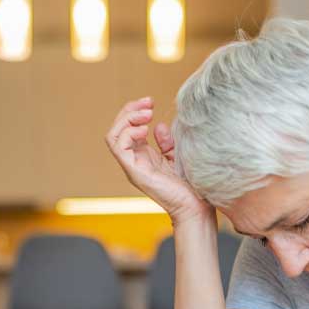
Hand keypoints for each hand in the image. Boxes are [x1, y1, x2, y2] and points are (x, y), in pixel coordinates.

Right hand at [105, 96, 213, 225]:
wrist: (195, 206)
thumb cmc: (189, 186)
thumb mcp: (176, 156)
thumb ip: (166, 142)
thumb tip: (158, 126)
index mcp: (143, 155)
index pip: (126, 128)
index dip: (134, 110)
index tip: (151, 101)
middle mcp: (134, 160)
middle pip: (117, 129)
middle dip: (129, 110)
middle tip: (148, 103)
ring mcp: (132, 166)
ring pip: (113, 136)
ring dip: (127, 119)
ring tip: (147, 114)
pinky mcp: (134, 172)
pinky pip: (118, 147)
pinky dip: (128, 133)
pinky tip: (145, 129)